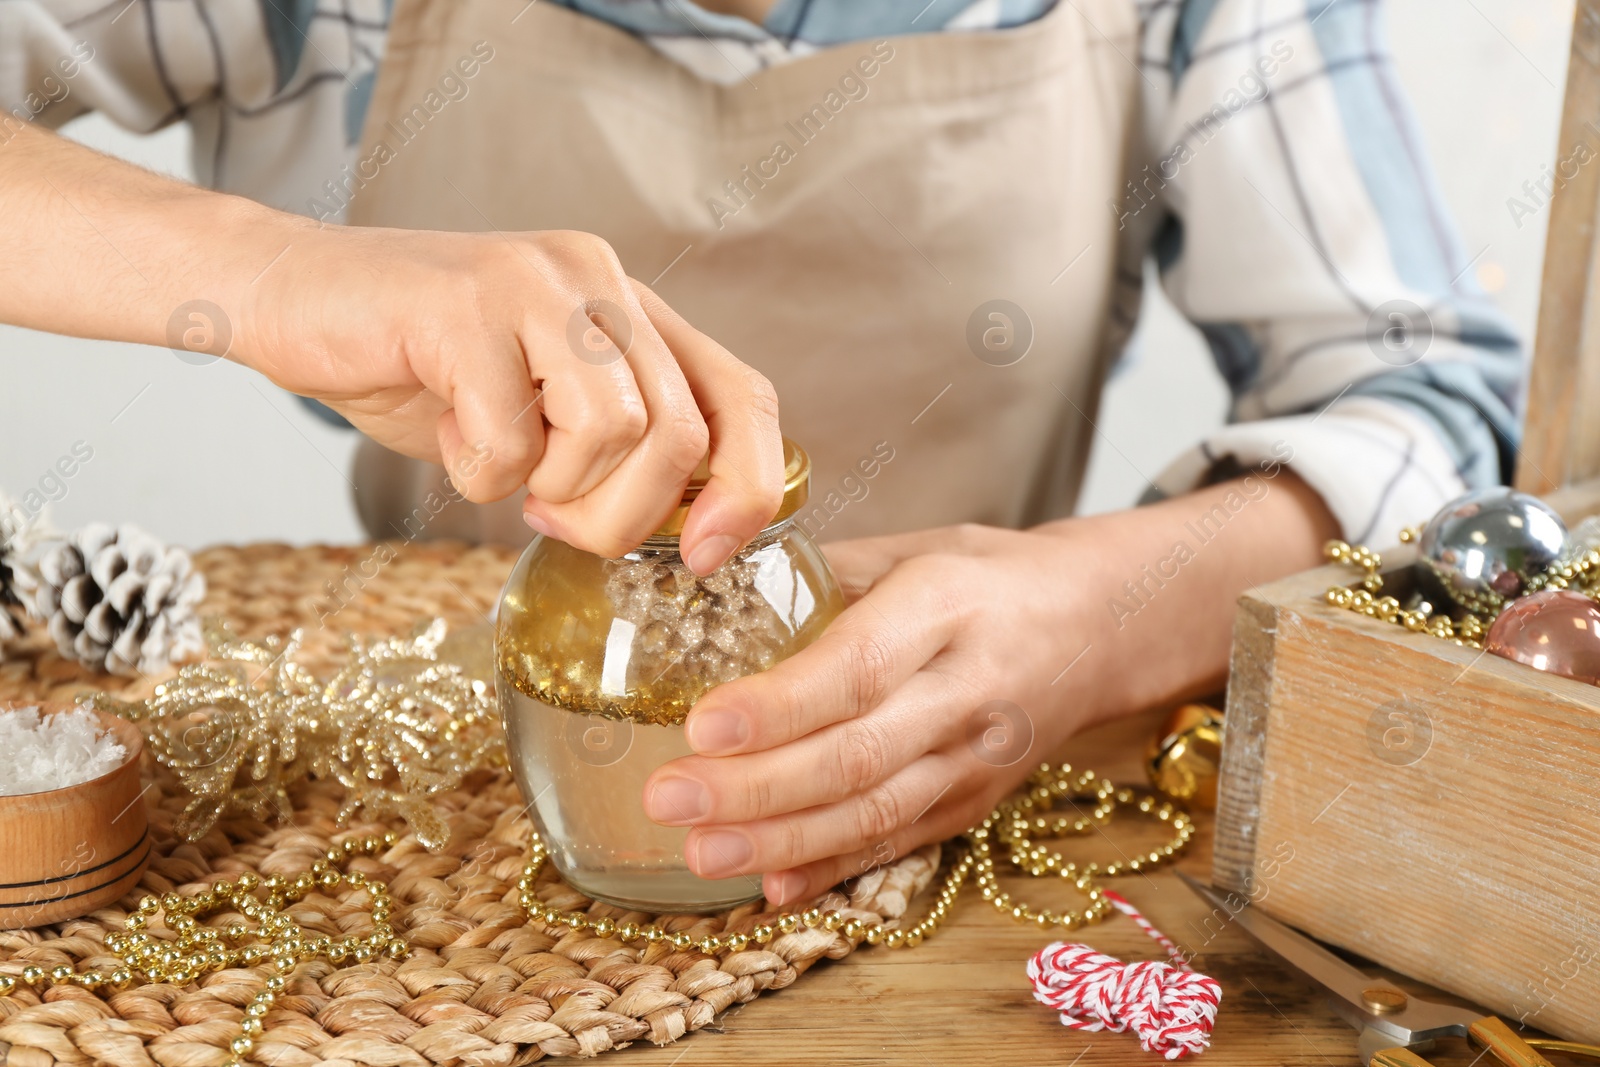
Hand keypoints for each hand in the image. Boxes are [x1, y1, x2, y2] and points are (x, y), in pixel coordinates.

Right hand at [0, 126, 781, 568]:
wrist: (286, 298)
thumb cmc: (418, 368)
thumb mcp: (539, 412)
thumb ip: (615, 446)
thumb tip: (688, 528)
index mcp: (628, 304)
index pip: (743, 395)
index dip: (749, 484)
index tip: (706, 554)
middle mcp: (598, 278)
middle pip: (680, 434)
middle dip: (623, 517)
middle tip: (554, 520)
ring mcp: (536, 283)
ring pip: (613, 433)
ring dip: (551, 489)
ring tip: (496, 463)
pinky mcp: (467, 303)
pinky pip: (512, 438)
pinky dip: (478, 471)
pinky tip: (447, 430)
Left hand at [641, 473, 1337, 904]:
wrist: (1097, 627)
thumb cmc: (984, 578)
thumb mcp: (912, 548)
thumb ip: (819, 573)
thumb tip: (706, 577)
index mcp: (947, 608)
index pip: (858, 669)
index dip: (780, 707)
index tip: (703, 726)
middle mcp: (967, 692)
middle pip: (858, 756)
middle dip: (757, 789)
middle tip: (669, 798)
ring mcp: (975, 760)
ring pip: (874, 814)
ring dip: (781, 843)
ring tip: (699, 851)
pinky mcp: (974, 804)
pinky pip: (897, 844)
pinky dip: (831, 872)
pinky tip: (768, 887)